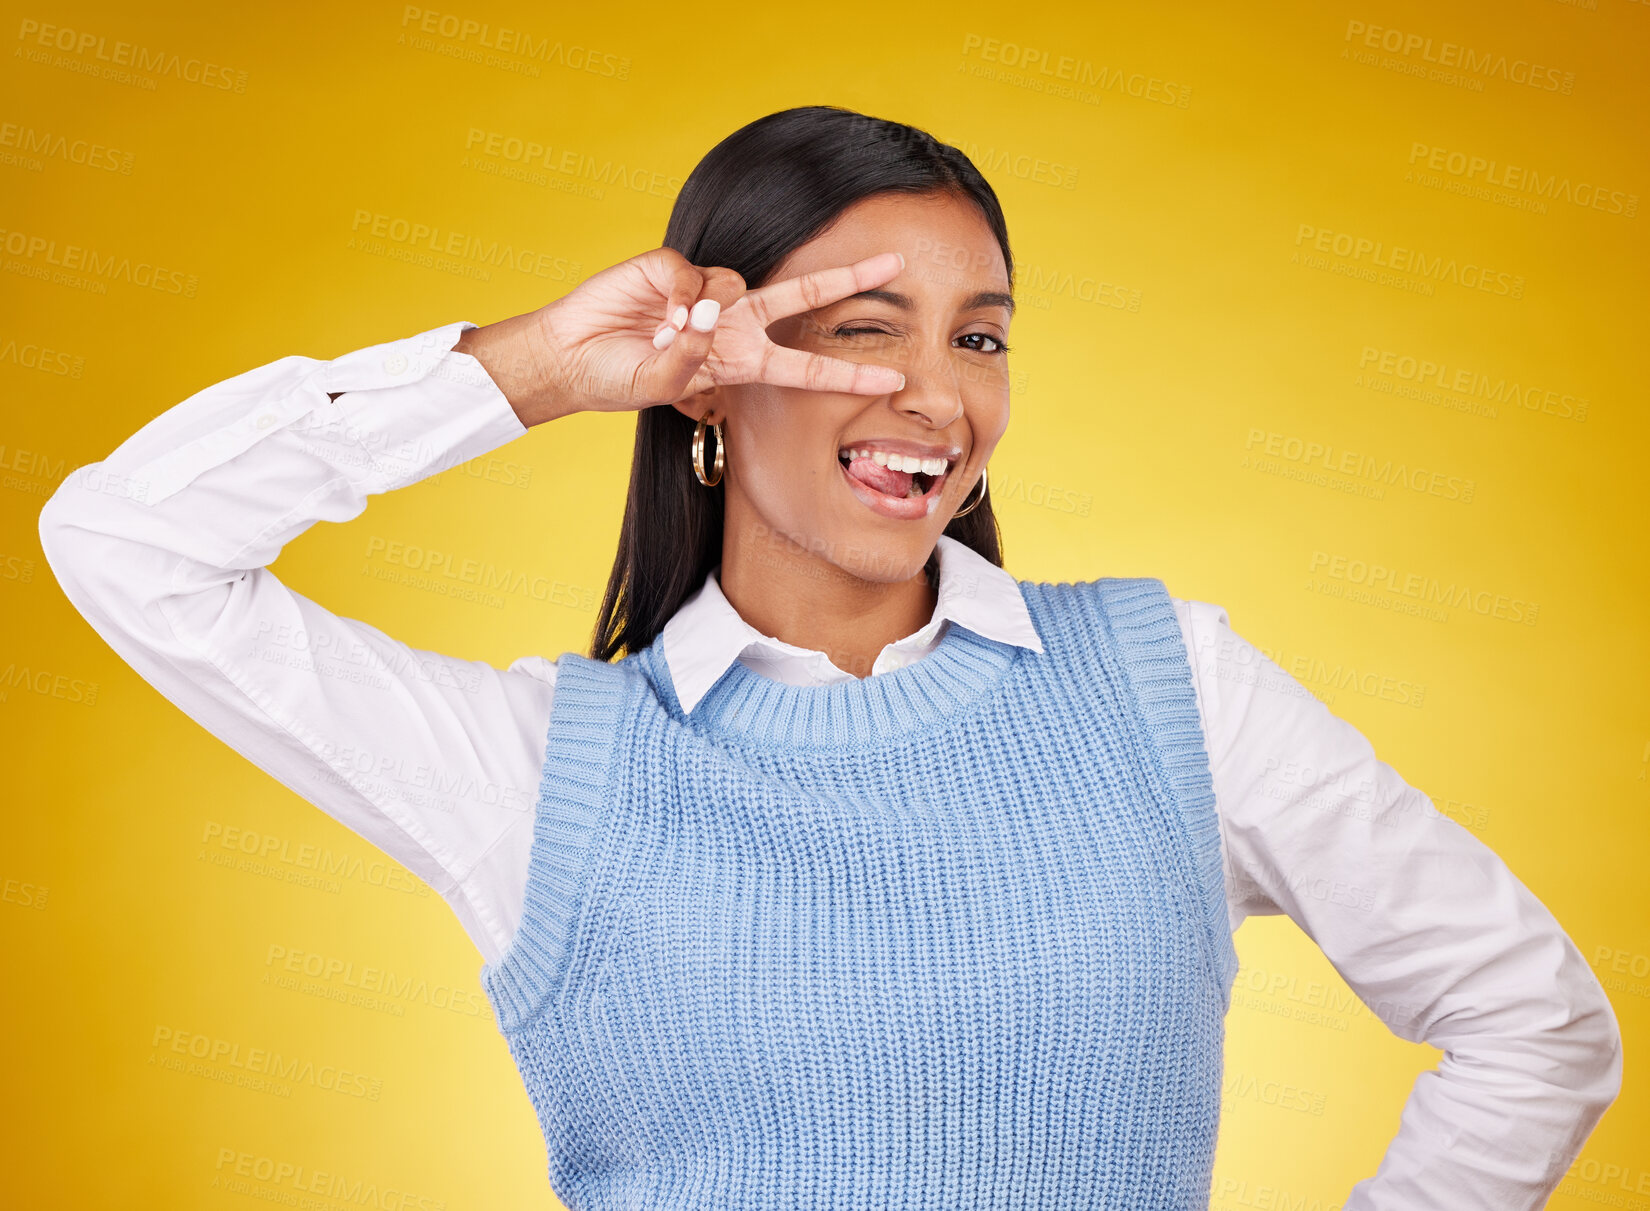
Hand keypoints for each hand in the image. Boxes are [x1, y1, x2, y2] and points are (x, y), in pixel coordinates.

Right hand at [534, 246, 907, 415]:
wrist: (569, 358)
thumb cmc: (618, 378)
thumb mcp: (664, 387)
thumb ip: (691, 359)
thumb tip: (708, 314)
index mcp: (740, 360)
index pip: (805, 366)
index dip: (848, 373)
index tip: (894, 378)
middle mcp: (732, 322)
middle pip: (802, 295)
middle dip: (848, 278)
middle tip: (894, 262)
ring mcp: (704, 293)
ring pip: (735, 284)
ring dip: (706, 314)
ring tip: (666, 337)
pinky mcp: (671, 267)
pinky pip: (691, 274)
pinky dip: (678, 297)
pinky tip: (659, 316)